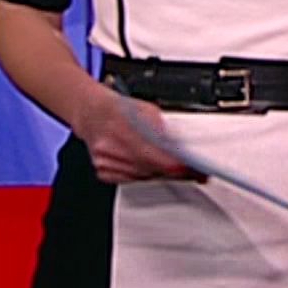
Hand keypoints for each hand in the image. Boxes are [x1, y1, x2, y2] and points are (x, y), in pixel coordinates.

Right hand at [74, 87, 205, 185]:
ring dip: (161, 172)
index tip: (196, 171)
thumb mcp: (147, 110)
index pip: (158, 156)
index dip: (180, 166)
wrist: (91, 113)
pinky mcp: (103, 172)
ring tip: (170, 164)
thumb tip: (184, 147)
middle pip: (153, 169)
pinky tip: (146, 163)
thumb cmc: (120, 108)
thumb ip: (165, 129)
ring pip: (144, 177)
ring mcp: (106, 162)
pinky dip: (144, 173)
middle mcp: (112, 147)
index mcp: (124, 127)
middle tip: (194, 171)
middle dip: (176, 171)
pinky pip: (132, 179)